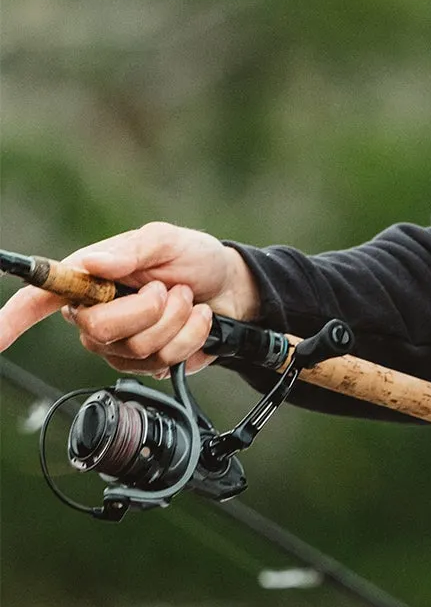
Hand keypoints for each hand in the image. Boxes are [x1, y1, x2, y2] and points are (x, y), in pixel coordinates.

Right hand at [0, 222, 259, 372]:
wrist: (232, 288)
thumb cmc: (193, 259)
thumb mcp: (167, 240)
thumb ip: (133, 250)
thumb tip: (93, 261)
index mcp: (88, 280)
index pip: (38, 299)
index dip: (11, 319)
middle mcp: (94, 316)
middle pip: (98, 330)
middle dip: (147, 308)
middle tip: (168, 290)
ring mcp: (119, 346)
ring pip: (136, 348)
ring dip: (175, 319)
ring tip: (186, 300)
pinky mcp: (147, 365)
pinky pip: (163, 361)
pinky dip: (190, 336)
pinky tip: (196, 321)